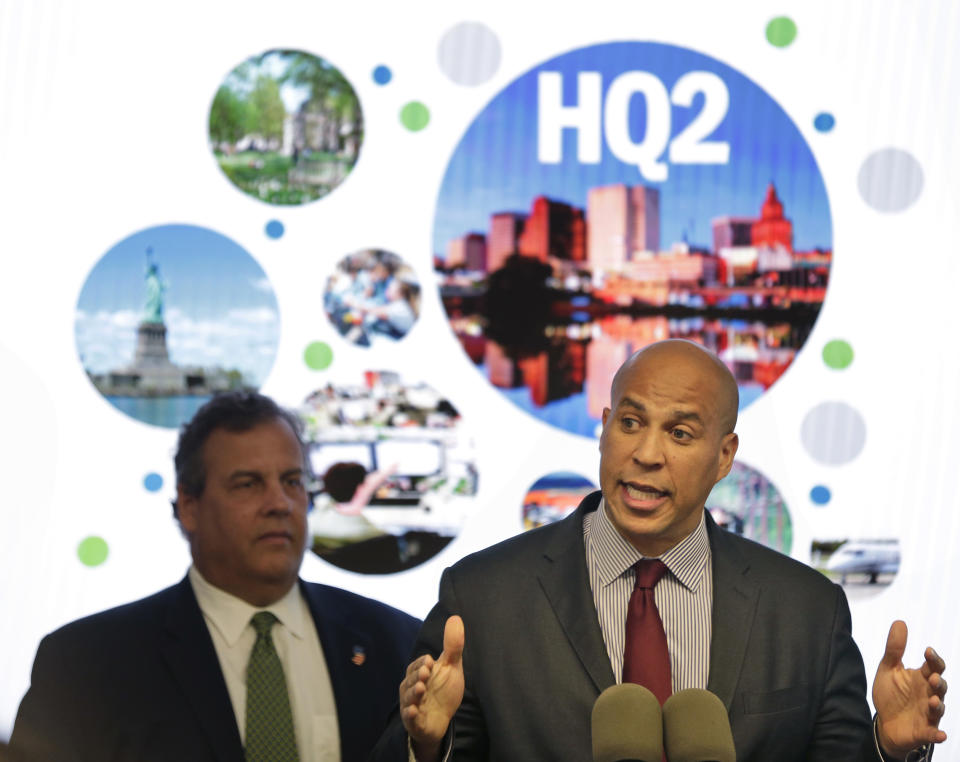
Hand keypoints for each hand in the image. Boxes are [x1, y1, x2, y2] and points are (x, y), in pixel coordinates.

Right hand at [400, 616, 464, 761]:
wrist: (441, 720)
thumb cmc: (444, 690)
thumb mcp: (451, 667)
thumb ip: (452, 645)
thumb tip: (456, 617)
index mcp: (418, 674)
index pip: (416, 666)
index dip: (422, 664)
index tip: (430, 662)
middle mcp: (411, 688)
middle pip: (410, 681)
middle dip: (417, 677)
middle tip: (425, 674)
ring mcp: (411, 705)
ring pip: (408, 699)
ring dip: (413, 694)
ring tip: (421, 689)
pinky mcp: (414, 722)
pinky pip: (409, 719)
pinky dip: (410, 715)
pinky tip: (414, 711)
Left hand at [873, 620, 946, 757]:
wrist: (884, 722)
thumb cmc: (890, 694)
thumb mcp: (888, 669)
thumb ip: (894, 649)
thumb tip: (900, 622)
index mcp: (921, 678)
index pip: (933, 666)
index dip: (934, 659)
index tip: (928, 651)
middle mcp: (928, 694)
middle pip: (940, 686)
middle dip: (938, 682)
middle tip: (931, 677)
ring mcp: (928, 713)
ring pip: (939, 709)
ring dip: (938, 705)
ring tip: (933, 700)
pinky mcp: (924, 731)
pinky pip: (933, 734)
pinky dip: (937, 735)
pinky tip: (940, 735)